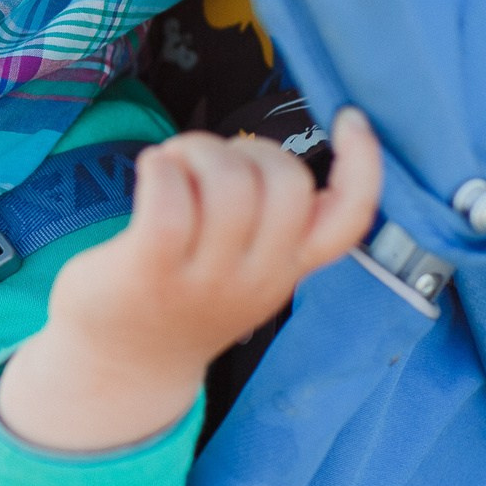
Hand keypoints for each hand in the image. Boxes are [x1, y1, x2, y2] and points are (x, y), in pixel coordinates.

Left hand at [0, 108, 382, 451]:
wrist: (120, 367)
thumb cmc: (181, 299)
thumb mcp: (246, 272)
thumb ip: (274, 231)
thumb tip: (280, 164)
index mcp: (288, 271)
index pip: (349, 219)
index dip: (365, 162)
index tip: (351, 118)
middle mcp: (257, 278)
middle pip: (288, 182)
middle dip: (248, 147)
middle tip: (206, 162)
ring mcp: (206, 278)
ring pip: (229, 182)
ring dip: (197, 150)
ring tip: (171, 164)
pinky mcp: (151, 268)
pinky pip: (169, 196)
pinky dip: (161, 165)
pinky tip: (150, 170)